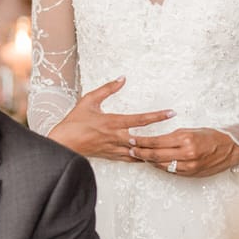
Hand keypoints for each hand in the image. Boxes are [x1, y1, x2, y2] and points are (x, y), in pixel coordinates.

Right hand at [47, 77, 172, 161]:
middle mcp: (116, 137)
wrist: (62, 144)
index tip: (171, 113)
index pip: (140, 119)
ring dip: (153, 150)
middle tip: (176, 134)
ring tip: (168, 148)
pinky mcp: (111, 156)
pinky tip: (150, 157)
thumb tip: (122, 78)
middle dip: (162, 138)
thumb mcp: (89, 100)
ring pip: (139, 153)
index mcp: (113, 122)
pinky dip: (141, 158)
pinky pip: (130, 159)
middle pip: (145, 139)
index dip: (157, 116)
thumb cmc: (74, 122)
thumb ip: (108, 88)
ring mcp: (115, 149)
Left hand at [131, 127, 238, 177]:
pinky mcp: (191, 173)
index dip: (142, 141)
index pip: (156, 141)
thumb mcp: (191, 130)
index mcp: (185, 139)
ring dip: (149, 161)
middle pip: (156, 155)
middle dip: (140, 153)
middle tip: (129, 150)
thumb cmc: (211, 136)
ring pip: (161, 165)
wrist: (230, 148)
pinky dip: (161, 167)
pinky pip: (171, 171)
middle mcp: (186, 154)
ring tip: (139, 157)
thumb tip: (156, 141)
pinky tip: (154, 163)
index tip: (132, 139)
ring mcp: (188, 166)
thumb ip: (174, 136)